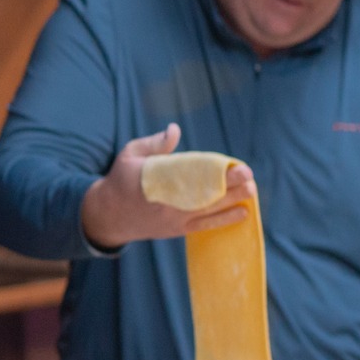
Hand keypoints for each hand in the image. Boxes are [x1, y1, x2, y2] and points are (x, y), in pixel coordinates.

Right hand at [79, 123, 255, 250]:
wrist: (108, 216)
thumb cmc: (121, 180)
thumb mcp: (129, 155)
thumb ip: (153, 143)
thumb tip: (175, 130)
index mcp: (153, 180)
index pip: (188, 174)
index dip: (211, 169)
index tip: (228, 163)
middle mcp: (165, 202)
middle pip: (203, 193)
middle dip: (227, 184)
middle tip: (247, 174)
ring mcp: (173, 218)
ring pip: (208, 210)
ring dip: (231, 201)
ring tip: (251, 190)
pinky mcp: (177, 230)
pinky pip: (205, 225)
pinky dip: (225, 220)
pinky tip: (242, 212)